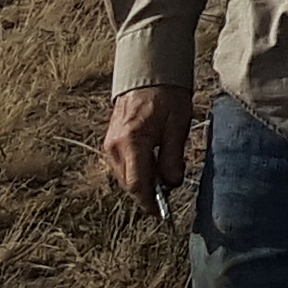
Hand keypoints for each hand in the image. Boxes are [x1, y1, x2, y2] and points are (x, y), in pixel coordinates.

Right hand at [104, 85, 190, 207]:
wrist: (148, 73)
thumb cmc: (166, 95)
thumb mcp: (178, 126)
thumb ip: (173, 157)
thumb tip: (172, 184)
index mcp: (131, 142)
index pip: (137, 185)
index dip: (150, 203)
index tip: (162, 214)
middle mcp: (114, 147)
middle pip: (129, 184)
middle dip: (148, 194)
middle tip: (169, 190)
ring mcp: (109, 145)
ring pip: (125, 177)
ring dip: (143, 182)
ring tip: (165, 173)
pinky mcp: (111, 142)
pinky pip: (123, 166)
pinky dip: (137, 171)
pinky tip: (154, 163)